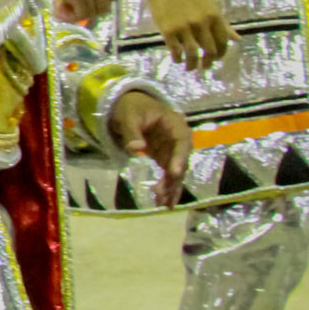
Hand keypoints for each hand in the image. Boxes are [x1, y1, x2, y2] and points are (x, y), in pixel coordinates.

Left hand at [108, 89, 190, 205]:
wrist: (130, 105)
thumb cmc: (131, 108)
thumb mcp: (128, 116)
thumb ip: (132, 132)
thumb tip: (136, 148)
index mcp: (175, 125)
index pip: (181, 142)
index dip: (179, 158)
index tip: (174, 173)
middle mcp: (179, 140)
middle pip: (181, 161)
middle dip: (173, 179)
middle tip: (162, 194)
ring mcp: (173, 151)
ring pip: (176, 172)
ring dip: (171, 188)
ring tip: (164, 204)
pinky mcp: (165, 159)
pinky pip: (169, 175)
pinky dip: (167, 187)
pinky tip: (164, 202)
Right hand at [142, 0, 233, 72]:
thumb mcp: (210, 8)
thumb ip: (223, 24)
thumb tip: (237, 39)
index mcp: (214, 16)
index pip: (223, 42)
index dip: (221, 53)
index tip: (216, 59)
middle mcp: (201, 22)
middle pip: (210, 50)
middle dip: (208, 62)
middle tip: (204, 67)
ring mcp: (184, 27)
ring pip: (192, 53)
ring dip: (192, 64)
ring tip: (190, 68)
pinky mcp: (168, 30)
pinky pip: (175, 50)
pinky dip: (177, 58)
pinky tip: (177, 60)